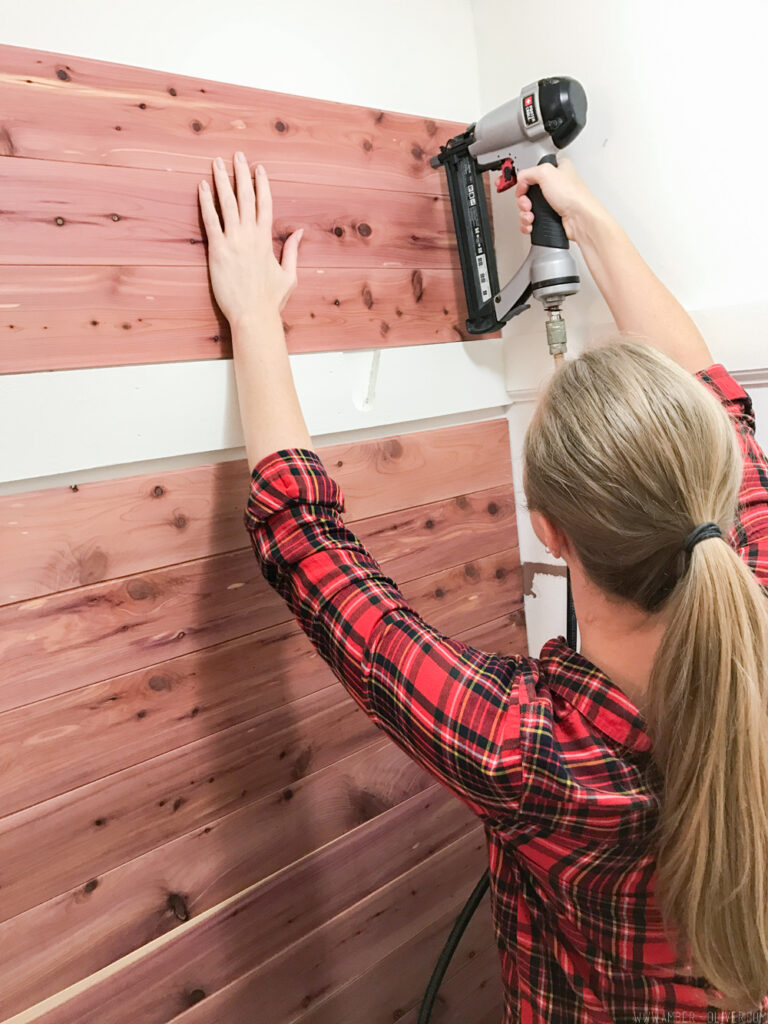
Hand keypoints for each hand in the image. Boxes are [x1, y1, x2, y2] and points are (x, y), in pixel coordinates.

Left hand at [198, 153, 302, 323]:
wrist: (254, 316)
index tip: (259, 168)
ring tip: (217, 163)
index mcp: (267, 240)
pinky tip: (202, 186)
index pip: (265, 204)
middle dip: (241, 174)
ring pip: (228, 203)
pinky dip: (206, 202)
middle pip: (246, 197)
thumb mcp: (289, 275)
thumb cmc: (271, 300)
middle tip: (236, 155)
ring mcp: (234, 242)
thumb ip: (292, 251)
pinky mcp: (218, 251)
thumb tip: (300, 232)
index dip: (262, 184)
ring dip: (222, 180)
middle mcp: (251, 236)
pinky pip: (211, 220)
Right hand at [515, 157, 603, 242]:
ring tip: (531, 216)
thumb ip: (528, 172)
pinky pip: (532, 220)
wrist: (580, 219)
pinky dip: (528, 223)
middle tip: (528, 204)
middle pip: (528, 193)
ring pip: (528, 208)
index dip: (524, 182)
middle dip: (523, 201)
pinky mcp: (551, 217)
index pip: (532, 173)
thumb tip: (520, 181)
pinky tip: (532, 224)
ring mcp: (553, 202)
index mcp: (557, 169)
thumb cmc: (573, 196)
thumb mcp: (546, 172)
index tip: (523, 189)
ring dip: (525, 214)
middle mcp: (555, 185)